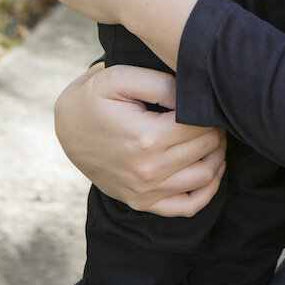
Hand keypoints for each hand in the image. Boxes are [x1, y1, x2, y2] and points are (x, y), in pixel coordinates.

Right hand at [55, 63, 225, 215]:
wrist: (66, 128)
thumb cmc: (94, 98)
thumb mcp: (120, 78)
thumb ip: (161, 82)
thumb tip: (193, 95)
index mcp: (146, 138)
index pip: (201, 126)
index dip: (210, 110)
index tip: (207, 99)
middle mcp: (148, 171)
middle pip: (206, 148)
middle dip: (216, 129)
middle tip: (213, 114)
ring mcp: (145, 192)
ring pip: (205, 176)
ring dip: (218, 154)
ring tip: (213, 135)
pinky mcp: (141, 202)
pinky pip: (188, 207)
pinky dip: (208, 190)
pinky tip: (212, 169)